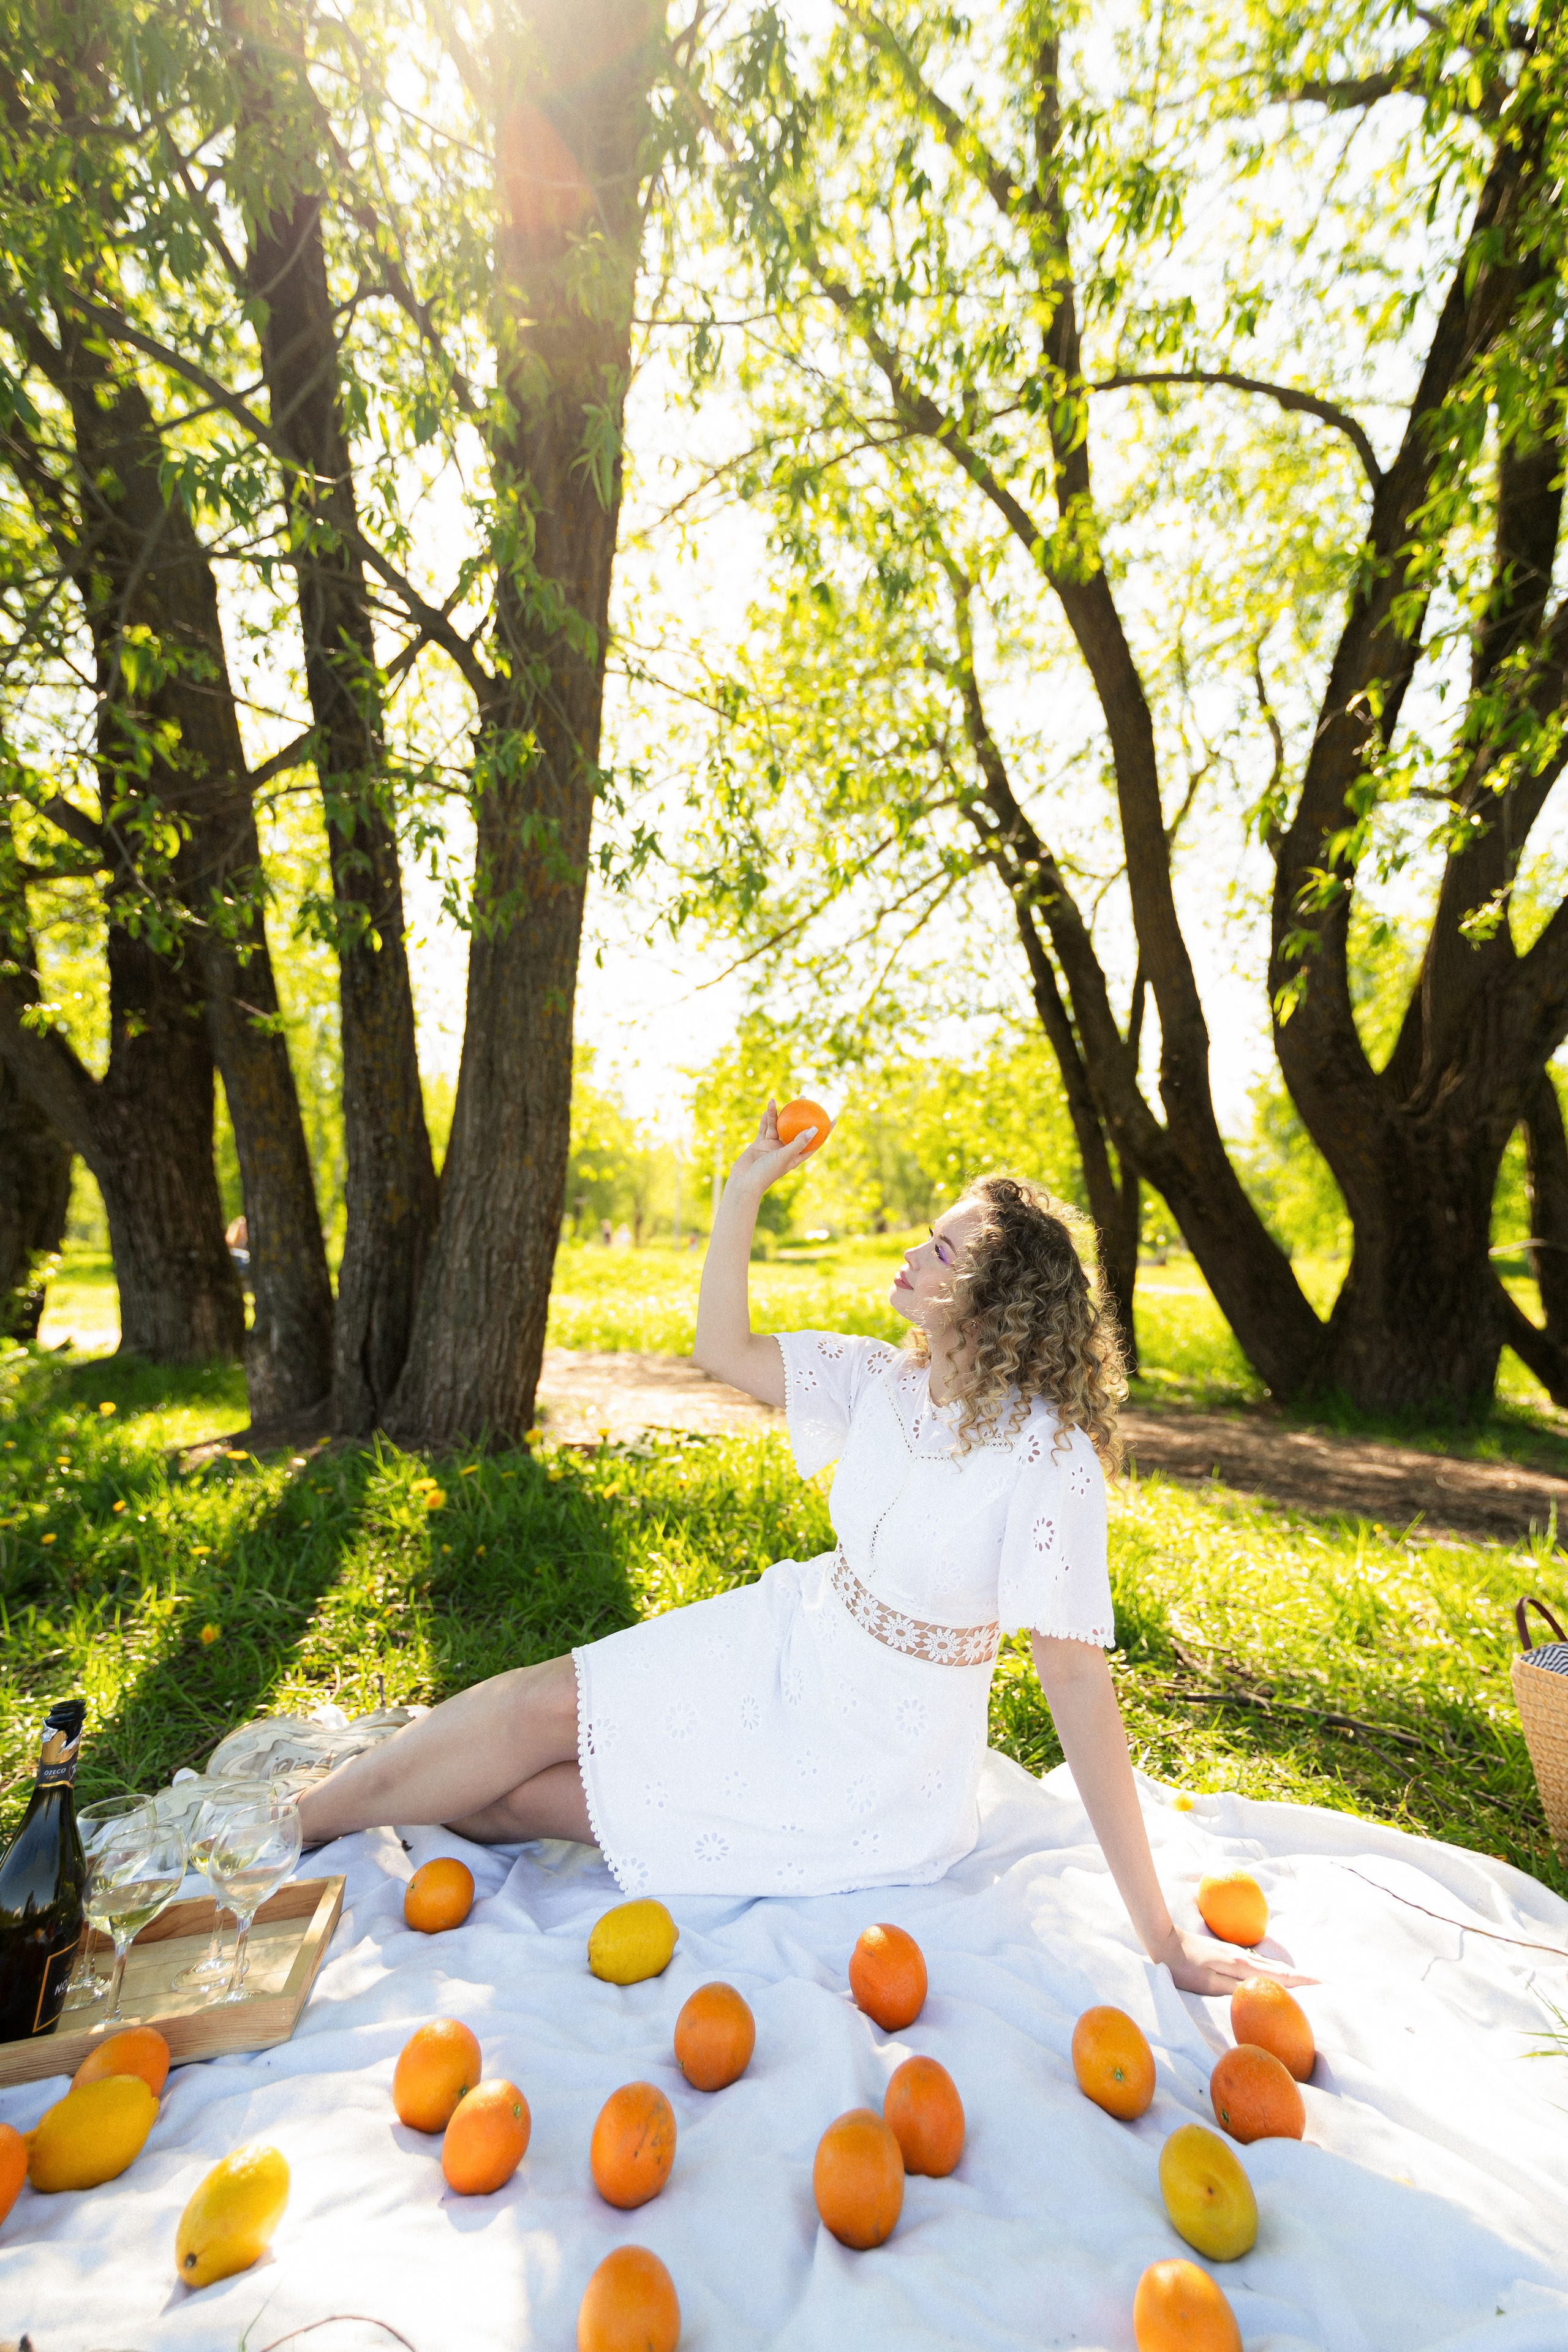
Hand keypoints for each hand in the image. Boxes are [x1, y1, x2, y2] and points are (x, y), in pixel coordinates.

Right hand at [728, 1098, 817, 1194]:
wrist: (745, 1181)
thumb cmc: (767, 1173)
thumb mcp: (785, 1157)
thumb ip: (799, 1142)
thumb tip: (816, 1128)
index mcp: (795, 1156)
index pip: (814, 1141)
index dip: (824, 1130)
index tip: (833, 1118)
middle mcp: (785, 1149)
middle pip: (795, 1128)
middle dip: (800, 1113)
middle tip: (804, 1098)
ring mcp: (772, 1146)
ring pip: (776, 1125)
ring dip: (775, 1114)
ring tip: (773, 1101)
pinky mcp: (760, 1144)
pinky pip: (764, 1129)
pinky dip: (765, 1120)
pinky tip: (767, 1108)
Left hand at [1149, 1923, 1317, 1996]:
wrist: (1164, 1940)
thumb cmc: (1182, 1967)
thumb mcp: (1206, 1983)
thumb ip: (1232, 1988)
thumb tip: (1260, 1991)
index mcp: (1239, 1966)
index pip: (1276, 1976)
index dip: (1300, 1980)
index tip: (1321, 1983)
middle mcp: (1242, 1957)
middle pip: (1278, 1969)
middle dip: (1301, 1976)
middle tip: (1323, 1982)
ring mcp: (1236, 1953)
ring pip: (1269, 1965)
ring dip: (1289, 1972)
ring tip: (1306, 1979)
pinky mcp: (1229, 1953)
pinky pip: (1258, 1963)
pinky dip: (1273, 1968)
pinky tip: (1275, 1972)